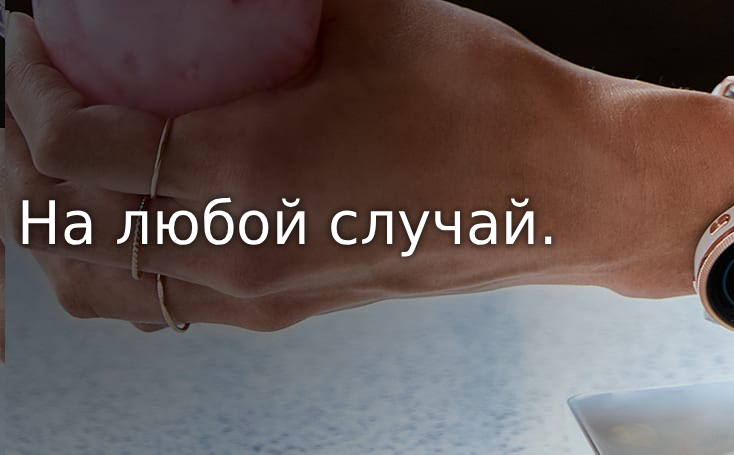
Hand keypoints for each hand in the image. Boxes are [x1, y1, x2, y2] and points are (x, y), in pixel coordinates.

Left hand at [3, 0, 733, 330]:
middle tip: (22, 93)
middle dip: (14, 155)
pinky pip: (162, 303)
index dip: (26, 87)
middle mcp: (238, 253)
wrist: (574, 190)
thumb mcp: (369, 16)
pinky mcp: (292, 307)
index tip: (30, 39)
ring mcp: (263, 293)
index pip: (73, 148)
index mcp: (244, 176)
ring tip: (50, 165)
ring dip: (50, 224)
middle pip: (60, 228)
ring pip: (100, 286)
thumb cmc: (494, 110)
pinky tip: (128, 215)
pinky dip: (114, 263)